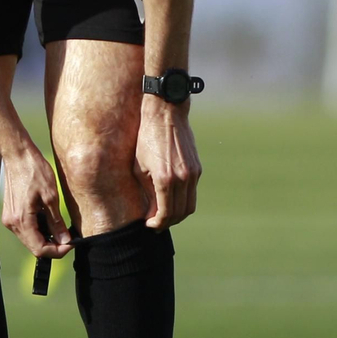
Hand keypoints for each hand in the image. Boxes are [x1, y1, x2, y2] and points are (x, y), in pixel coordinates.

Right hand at [0, 142, 73, 258]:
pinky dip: (38, 228)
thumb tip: (65, 240)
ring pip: (30, 239)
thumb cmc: (34, 170)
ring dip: (45, 237)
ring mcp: (9, 219)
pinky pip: (25, 229)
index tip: (70, 244)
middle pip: (34, 247)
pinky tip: (47, 218)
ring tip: (59, 226)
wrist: (17, 154)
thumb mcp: (51, 196)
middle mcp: (12, 223)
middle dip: (52, 246)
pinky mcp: (10, 213)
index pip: (40, 249)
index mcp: (21, 220)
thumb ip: (56, 222)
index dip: (57, 251)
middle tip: (68, 237)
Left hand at [135, 100, 200, 228]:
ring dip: (177, 214)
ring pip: (190, 205)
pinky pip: (192, 192)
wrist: (166, 113)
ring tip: (163, 213)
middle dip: (167, 222)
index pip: (165, 213)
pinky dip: (183, 200)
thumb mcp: (139, 165)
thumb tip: (150, 212)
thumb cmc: (145, 138)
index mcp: (166, 179)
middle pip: (180, 213)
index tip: (148, 225)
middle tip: (155, 223)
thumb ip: (147, 191)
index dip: (156, 223)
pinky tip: (170, 198)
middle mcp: (183, 178)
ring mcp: (193, 173)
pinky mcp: (197, 168)